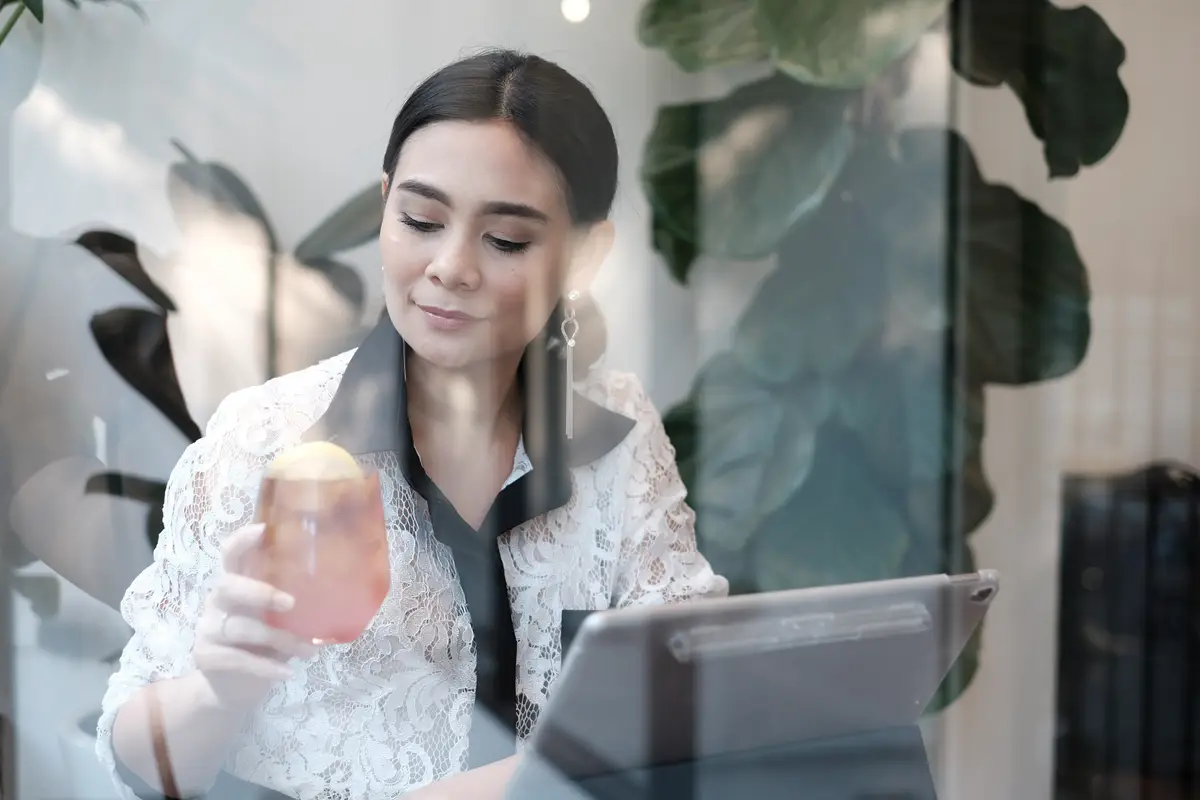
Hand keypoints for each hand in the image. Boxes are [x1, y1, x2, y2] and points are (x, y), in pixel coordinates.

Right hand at [192, 523, 317, 709]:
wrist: (234, 686)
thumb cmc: (264, 642)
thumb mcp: (280, 618)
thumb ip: (296, 602)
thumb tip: (345, 588)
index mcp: (236, 583)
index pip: (230, 554)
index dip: (242, 540)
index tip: (263, 529)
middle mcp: (218, 600)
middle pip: (228, 586)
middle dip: (260, 592)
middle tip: (291, 602)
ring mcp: (208, 628)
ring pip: (241, 628)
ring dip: (280, 639)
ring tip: (308, 651)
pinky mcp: (206, 655)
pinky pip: (238, 659)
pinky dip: (266, 667)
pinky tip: (287, 673)